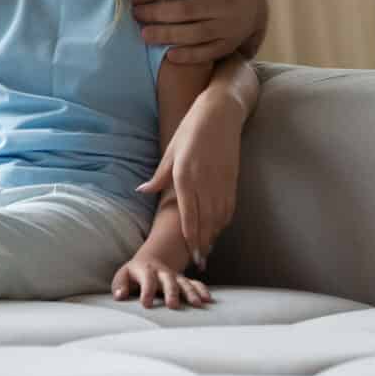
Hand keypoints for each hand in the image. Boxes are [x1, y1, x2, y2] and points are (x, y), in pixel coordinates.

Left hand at [112, 253, 212, 309]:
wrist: (152, 259)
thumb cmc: (134, 273)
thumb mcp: (123, 275)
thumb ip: (120, 285)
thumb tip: (119, 295)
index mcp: (146, 270)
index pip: (147, 279)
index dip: (147, 291)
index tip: (146, 304)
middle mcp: (162, 272)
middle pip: (168, 280)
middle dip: (171, 292)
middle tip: (173, 305)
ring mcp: (175, 276)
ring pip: (184, 282)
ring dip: (191, 292)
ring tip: (197, 304)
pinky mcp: (184, 280)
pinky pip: (195, 284)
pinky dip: (201, 290)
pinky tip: (208, 299)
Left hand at [132, 0, 269, 64]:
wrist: (256, 4)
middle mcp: (223, 3)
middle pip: (184, 10)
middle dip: (155, 13)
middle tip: (135, 15)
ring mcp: (228, 26)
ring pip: (194, 33)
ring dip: (166, 35)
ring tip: (144, 35)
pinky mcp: (229, 45)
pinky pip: (207, 53)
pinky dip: (188, 56)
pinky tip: (169, 55)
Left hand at [137, 95, 243, 264]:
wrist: (220, 114)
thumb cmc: (191, 130)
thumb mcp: (170, 151)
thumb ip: (159, 176)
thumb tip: (142, 191)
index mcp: (186, 176)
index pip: (188, 215)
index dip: (190, 236)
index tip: (190, 253)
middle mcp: (205, 183)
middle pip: (206, 221)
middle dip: (202, 243)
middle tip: (199, 262)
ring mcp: (221, 182)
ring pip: (219, 217)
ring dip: (214, 235)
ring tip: (207, 250)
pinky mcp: (232, 179)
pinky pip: (229, 207)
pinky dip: (224, 221)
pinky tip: (218, 229)